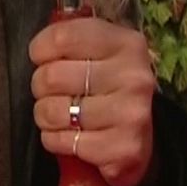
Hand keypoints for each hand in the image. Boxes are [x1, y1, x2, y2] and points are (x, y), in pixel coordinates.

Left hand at [29, 15, 156, 185]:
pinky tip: (71, 135)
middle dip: (41, 87)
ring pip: (51, 111)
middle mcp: (131, 76)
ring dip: (46, 116)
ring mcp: (129, 114)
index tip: (43, 59)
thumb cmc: (112, 89)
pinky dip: (55, 140)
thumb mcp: (103, 52)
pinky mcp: (121, 148)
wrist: (146, 137)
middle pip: (51, 76)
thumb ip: (73, 40)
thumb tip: (42, 39)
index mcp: (126, 44)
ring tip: (61, 115)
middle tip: (53, 92)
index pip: (62, 37)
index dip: (41, 49)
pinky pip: (61, 141)